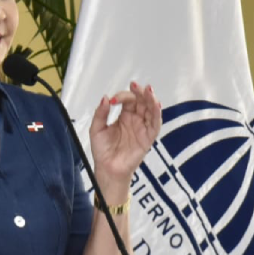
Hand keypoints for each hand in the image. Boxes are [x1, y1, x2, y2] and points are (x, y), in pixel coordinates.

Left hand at [89, 82, 162, 196]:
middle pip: (142, 101)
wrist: (107, 169)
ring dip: (151, 99)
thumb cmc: (103, 151)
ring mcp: (142, 128)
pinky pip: (155, 124)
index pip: (128, 100)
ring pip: (151, 110)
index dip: (122, 96)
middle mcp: (135, 120)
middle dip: (140, 92)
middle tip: (135, 85)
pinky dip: (157, 114)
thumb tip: (105, 98)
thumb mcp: (96, 129)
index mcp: (124, 116)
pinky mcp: (148, 138)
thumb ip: (101, 113)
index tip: (113, 100)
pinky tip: (156, 105)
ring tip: (148, 90)